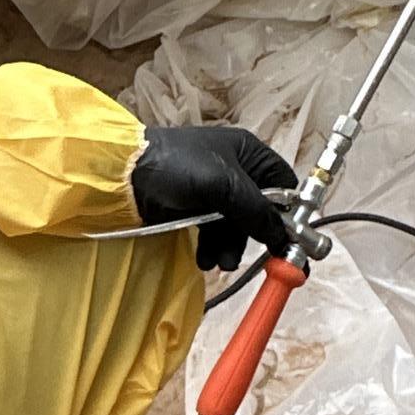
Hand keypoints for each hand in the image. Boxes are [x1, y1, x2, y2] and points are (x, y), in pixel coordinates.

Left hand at [132, 124, 296, 270]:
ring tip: (218, 263)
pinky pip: (215, 231)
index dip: (288, 212)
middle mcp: (235, 169)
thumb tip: (284, 237)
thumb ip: (257, 211)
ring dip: (231, 247)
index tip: (289, 240)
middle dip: (254, 236)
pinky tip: (205, 260)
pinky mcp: (194, 207)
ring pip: (236, 225)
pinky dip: (213, 246)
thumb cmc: (177, 168)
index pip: (283, 183)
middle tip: (253, 260)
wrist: (124, 175)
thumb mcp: (223, 186)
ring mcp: (214, 189)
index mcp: (248, 152)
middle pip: (260, 210)